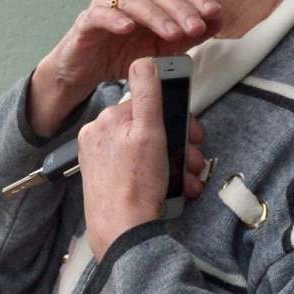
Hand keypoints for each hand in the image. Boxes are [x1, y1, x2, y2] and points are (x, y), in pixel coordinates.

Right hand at [26, 0, 220, 136]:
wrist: (87, 71)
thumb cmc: (125, 55)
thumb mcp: (164, 48)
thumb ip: (189, 35)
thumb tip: (218, 21)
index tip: (214, 13)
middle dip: (180, 10)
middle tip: (195, 27)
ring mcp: (105, 4)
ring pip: (132, 0)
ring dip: (155, 16)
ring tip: (171, 33)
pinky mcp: (85, 20)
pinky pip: (100, 14)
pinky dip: (114, 19)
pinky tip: (127, 28)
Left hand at [78, 57, 208, 258]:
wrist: (122, 233)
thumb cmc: (136, 185)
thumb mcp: (149, 133)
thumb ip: (147, 94)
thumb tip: (144, 61)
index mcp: (106, 121)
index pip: (148, 108)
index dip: (177, 120)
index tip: (194, 134)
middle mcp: (99, 138)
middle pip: (149, 131)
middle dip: (179, 146)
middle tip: (195, 161)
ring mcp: (101, 161)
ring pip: (148, 153)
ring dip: (176, 165)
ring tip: (189, 181)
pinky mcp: (106, 181)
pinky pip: (138, 171)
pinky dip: (160, 178)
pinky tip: (175, 190)